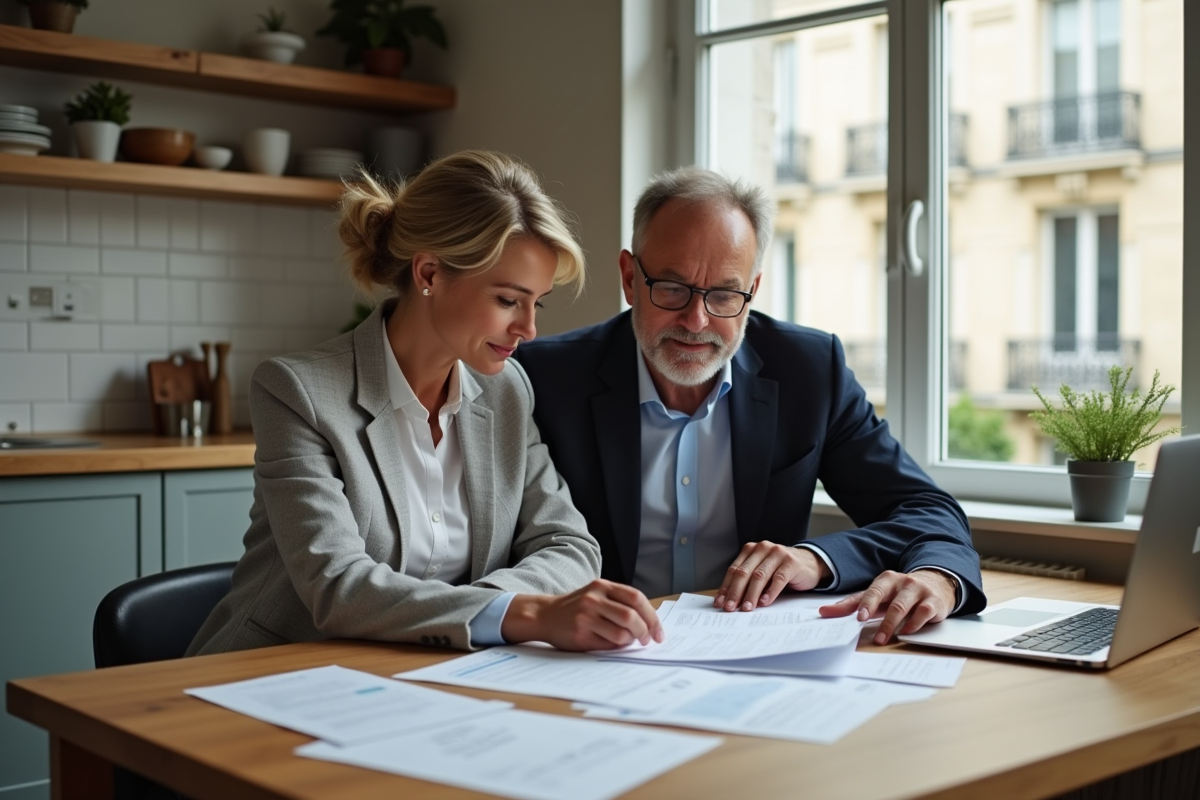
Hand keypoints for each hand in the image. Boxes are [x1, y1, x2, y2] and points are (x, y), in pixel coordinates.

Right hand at [501, 579, 663, 650]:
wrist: (545, 615)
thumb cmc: (577, 607)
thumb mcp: (597, 594)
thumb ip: (620, 602)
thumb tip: (651, 622)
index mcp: (602, 585)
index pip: (636, 598)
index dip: (652, 616)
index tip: (659, 632)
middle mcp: (594, 598)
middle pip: (631, 616)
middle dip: (645, 631)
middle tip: (648, 640)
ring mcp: (586, 617)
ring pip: (621, 634)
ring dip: (630, 641)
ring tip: (627, 641)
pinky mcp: (580, 635)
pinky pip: (608, 645)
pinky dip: (616, 647)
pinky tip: (612, 644)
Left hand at [713, 542, 829, 611]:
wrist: (809, 563)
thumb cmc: (780, 570)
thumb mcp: (762, 572)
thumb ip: (748, 581)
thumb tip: (730, 601)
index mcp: (751, 549)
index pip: (734, 569)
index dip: (726, 587)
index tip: (720, 603)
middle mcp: (762, 548)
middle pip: (744, 572)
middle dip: (735, 592)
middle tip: (730, 608)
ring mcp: (777, 553)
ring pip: (759, 576)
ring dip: (751, 594)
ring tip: (747, 608)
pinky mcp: (791, 562)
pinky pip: (778, 579)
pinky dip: (770, 592)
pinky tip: (764, 602)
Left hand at [819, 569, 956, 643]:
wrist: (935, 584)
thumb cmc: (898, 593)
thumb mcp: (877, 596)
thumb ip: (853, 604)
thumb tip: (823, 612)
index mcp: (886, 580)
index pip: (873, 592)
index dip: (866, 604)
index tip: (859, 618)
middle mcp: (902, 582)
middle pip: (889, 600)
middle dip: (879, 616)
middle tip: (870, 630)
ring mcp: (918, 591)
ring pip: (904, 607)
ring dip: (892, 624)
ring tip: (884, 639)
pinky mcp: (933, 602)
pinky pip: (923, 613)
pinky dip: (914, 624)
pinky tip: (906, 632)